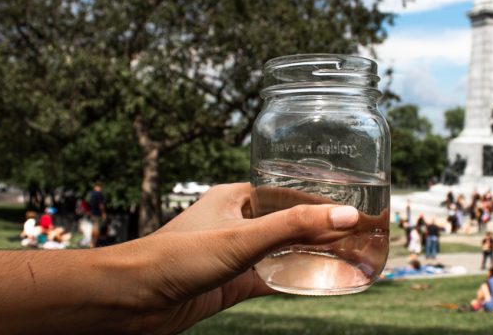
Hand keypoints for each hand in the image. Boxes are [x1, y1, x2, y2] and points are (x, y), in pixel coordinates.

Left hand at [111, 182, 360, 332]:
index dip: (322, 199)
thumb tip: (346, 215)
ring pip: (284, 252)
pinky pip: (272, 279)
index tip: (355, 205)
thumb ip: (293, 227)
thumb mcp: (241, 238)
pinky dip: (295, 281)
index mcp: (237, 198)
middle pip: (290, 222)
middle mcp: (238, 222)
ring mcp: (235, 254)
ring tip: (349, 258)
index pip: (289, 192)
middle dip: (322, 229)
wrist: (133, 299)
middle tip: (359, 234)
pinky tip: (321, 284)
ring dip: (312, 256)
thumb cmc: (176, 257)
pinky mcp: (231, 282)